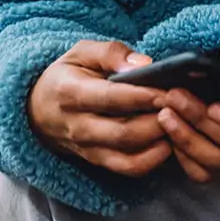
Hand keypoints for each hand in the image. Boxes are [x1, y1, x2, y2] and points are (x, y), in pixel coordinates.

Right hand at [27, 41, 173, 176]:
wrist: (37, 110)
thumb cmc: (67, 75)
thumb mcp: (81, 52)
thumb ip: (111, 53)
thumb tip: (143, 64)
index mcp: (71, 93)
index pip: (111, 98)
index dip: (143, 96)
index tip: (169, 89)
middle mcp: (78, 126)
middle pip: (123, 133)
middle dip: (157, 121)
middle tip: (182, 107)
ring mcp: (88, 149)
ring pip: (129, 156)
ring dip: (159, 142)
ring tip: (180, 124)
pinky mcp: (98, 161)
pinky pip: (128, 168)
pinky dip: (153, 160)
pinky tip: (170, 142)